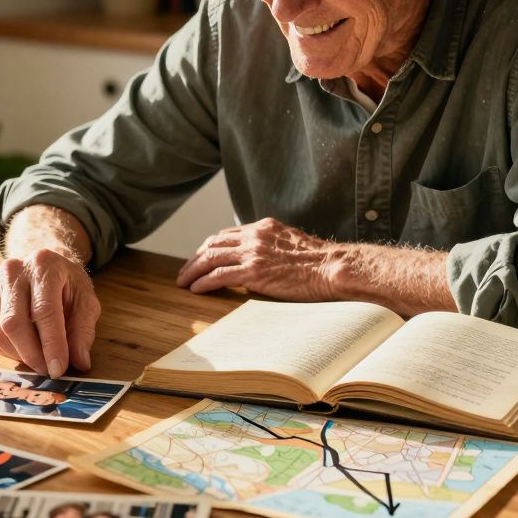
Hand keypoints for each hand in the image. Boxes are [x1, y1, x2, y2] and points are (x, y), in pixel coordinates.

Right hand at [0, 248, 100, 377]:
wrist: (43, 265)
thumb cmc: (66, 284)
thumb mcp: (86, 301)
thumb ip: (83, 331)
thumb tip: (79, 363)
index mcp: (43, 265)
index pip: (44, 310)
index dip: (51, 344)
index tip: (58, 369)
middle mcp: (13, 271)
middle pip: (14, 323)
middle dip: (32, 354)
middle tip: (48, 371)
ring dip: (19, 355)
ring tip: (39, 360)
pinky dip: (7, 350)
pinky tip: (24, 349)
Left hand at [176, 217, 339, 300]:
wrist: (333, 268)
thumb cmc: (321, 262)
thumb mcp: (294, 244)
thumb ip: (275, 247)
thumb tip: (265, 261)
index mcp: (264, 227)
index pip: (227, 234)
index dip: (210, 246)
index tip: (201, 257)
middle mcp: (255, 236)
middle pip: (213, 243)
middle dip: (195, 258)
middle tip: (185, 271)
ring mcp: (253, 253)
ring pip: (210, 258)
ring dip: (193, 271)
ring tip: (184, 282)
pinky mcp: (253, 272)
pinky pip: (219, 276)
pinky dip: (203, 282)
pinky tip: (196, 290)